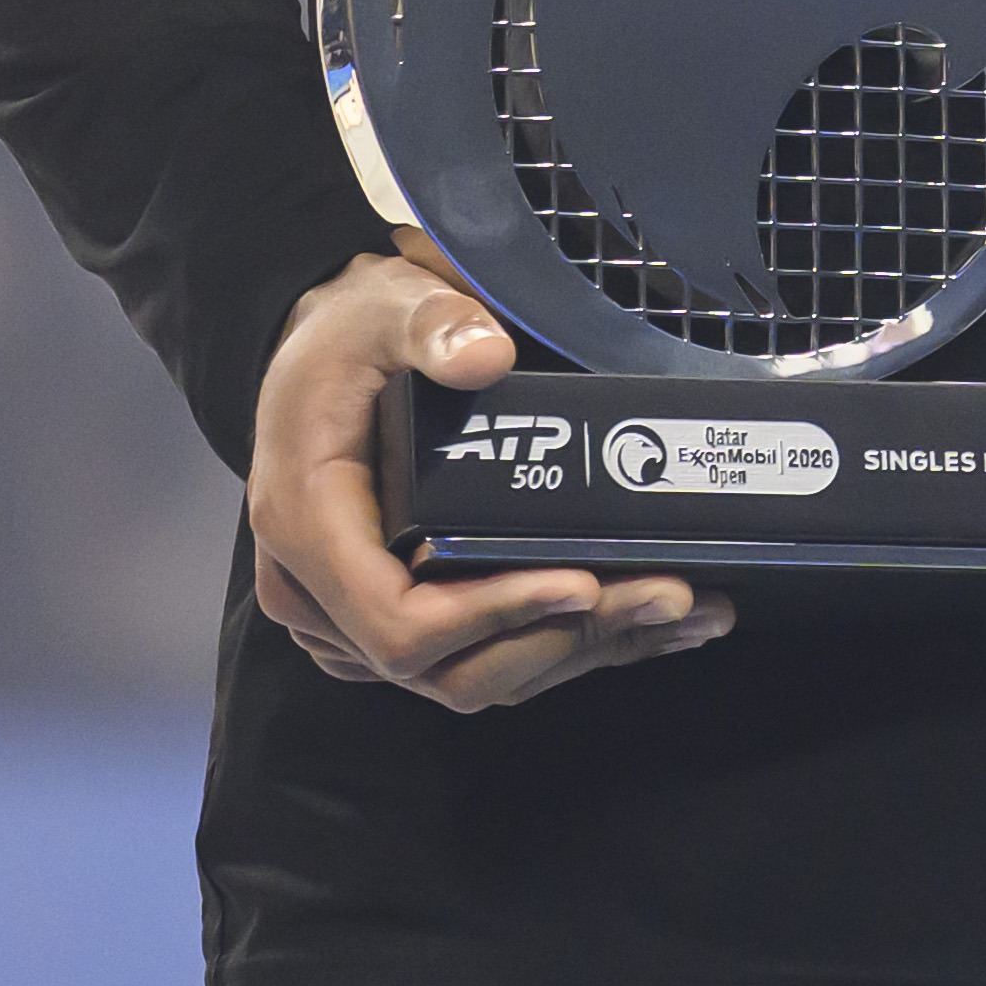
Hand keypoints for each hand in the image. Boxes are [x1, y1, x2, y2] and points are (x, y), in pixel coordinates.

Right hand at [244, 237, 731, 711]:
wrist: (323, 356)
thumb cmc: (349, 340)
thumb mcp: (385, 309)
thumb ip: (431, 326)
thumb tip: (486, 354)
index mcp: (307, 530)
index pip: (399, 622)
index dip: (494, 615)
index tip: (580, 582)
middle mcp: (322, 596)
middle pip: (448, 668)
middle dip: (561, 638)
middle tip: (665, 593)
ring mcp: (357, 622)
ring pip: (473, 676)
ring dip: (578, 650)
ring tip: (679, 608)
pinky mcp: (402, 621)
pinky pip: (481, 658)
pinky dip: (563, 645)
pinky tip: (648, 625)